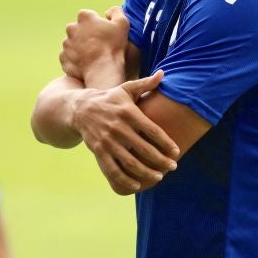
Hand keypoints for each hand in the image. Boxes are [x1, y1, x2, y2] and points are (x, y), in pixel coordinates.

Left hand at [60, 6, 129, 81]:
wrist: (103, 69)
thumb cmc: (113, 46)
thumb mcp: (122, 23)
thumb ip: (116, 12)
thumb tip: (108, 12)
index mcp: (84, 17)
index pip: (87, 15)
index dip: (95, 23)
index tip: (102, 32)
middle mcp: (71, 28)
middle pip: (78, 28)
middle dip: (85, 34)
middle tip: (98, 44)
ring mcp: (66, 44)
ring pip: (72, 43)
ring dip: (80, 47)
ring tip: (93, 56)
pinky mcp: (63, 58)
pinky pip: (69, 57)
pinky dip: (75, 59)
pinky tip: (86, 64)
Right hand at [74, 70, 178, 194]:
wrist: (81, 108)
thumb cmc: (110, 98)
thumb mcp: (126, 89)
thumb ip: (145, 84)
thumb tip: (163, 73)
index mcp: (128, 112)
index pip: (152, 130)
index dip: (166, 143)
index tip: (176, 152)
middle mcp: (118, 128)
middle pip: (144, 149)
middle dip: (161, 160)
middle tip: (173, 167)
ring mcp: (108, 141)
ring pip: (130, 162)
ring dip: (146, 172)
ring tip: (159, 176)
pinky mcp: (98, 151)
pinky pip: (112, 169)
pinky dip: (124, 179)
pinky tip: (136, 184)